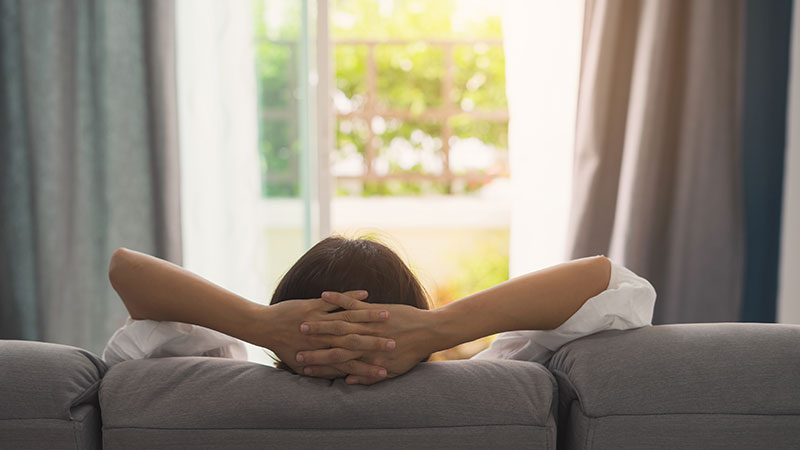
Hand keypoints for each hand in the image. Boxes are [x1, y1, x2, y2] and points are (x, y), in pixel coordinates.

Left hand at [247, 291, 395, 378]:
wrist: (262, 328)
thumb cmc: (282, 346)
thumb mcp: (302, 364)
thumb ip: (326, 372)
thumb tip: (346, 381)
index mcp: (322, 354)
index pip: (351, 363)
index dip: (370, 367)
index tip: (388, 369)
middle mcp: (323, 339)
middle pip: (355, 342)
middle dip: (376, 343)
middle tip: (395, 344)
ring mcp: (319, 321)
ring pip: (348, 320)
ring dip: (369, 318)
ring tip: (388, 317)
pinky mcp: (313, 306)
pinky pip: (335, 300)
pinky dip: (350, 296)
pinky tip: (366, 292)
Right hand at [296, 292, 442, 384]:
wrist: (430, 333)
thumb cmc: (412, 352)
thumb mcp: (393, 370)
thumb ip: (370, 377)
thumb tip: (350, 382)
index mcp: (368, 358)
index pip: (337, 364)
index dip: (317, 365)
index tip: (300, 366)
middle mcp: (366, 342)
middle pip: (333, 345)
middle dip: (312, 346)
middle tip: (294, 347)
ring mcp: (369, 324)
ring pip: (340, 324)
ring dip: (319, 323)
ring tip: (301, 323)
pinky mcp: (375, 309)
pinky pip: (354, 303)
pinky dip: (339, 298)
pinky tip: (324, 293)